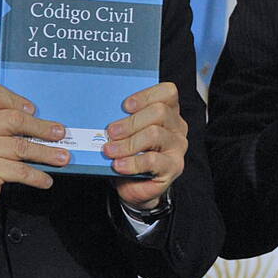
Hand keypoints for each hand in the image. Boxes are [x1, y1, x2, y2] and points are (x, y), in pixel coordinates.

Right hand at [0, 83, 68, 216]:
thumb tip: (47, 125)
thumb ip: (5, 125)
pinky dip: (37, 176)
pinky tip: (45, 179)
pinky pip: (20, 171)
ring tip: (62, 158)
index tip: (34, 110)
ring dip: (47, 154)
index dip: (16, 100)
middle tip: (60, 134)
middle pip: (14, 120)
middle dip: (42, 128)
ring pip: (21, 147)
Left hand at [104, 81, 186, 209]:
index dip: (146, 95)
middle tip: (110, 132)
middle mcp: (176, 126)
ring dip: (128, 143)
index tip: (125, 105)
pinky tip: (118, 165)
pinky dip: (132, 163)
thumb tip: (99, 112)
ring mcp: (177, 147)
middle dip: (130, 122)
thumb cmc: (128, 153)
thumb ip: (119, 120)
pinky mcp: (174, 167)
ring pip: (155, 134)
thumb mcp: (124, 133)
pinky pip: (153, 161)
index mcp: (167, 111)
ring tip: (109, 151)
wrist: (132, 184)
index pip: (167, 92)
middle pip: (160, 112)